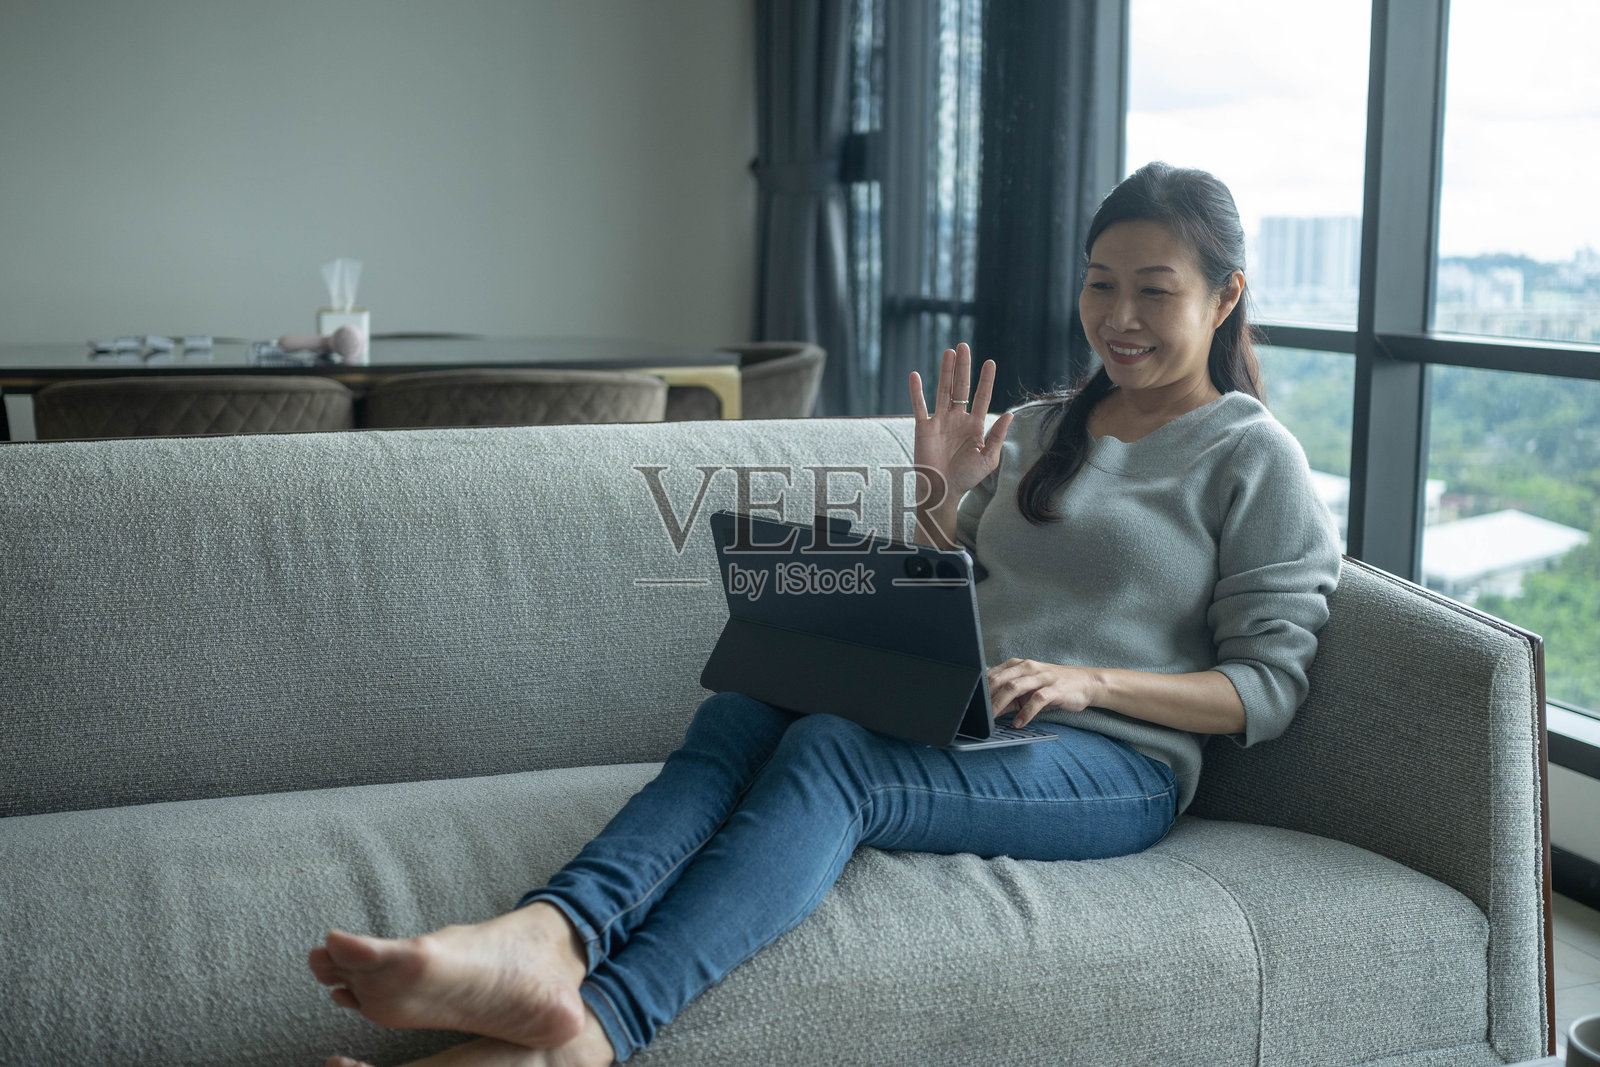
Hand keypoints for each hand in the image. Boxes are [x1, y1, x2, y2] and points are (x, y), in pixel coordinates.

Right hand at [908, 343, 1012, 513]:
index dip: (986, 380)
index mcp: (975, 425)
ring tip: (949, 352)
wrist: (943, 490)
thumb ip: (997, 436)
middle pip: (960, 387)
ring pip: (942, 390)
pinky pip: (919, 406)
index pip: (981, 397)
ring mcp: (940, 421)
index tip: (990, 362)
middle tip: (963, 346)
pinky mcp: (923, 427)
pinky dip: (916, 391)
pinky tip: (915, 375)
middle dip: (963, 367)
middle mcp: (957, 419)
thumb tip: (1010, 414)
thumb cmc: (967, 478)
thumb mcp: (989, 458)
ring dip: (945, 371)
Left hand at [987, 659, 1101, 727]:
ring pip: (1015, 687)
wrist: (1085, 683)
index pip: (992, 674)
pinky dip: (1025, 713)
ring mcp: (1042, 677)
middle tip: (977, 713)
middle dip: (986, 697)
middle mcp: (1028, 667)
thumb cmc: (1052, 687)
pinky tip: (1018, 723)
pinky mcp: (1055, 689)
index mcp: (1018, 665)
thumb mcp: (1028, 690)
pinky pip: (1037, 700)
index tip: (969, 703)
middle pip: (1000, 679)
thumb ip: (1008, 698)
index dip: (979, 689)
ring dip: (1000, 704)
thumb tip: (987, 710)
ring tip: (991, 718)